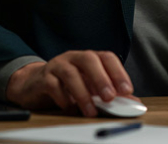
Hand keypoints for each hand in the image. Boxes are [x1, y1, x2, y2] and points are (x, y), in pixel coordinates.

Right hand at [5, 50, 133, 116]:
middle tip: (110, 98)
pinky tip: (70, 109)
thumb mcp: (90, 87)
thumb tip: (133, 104)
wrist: (35, 83)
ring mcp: (58, 65)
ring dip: (82, 93)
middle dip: (101, 79)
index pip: (107, 58)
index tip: (127, 91)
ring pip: (70, 73)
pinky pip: (52, 85)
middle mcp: (74, 57)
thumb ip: (110, 93)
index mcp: (90, 57)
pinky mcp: (43, 78)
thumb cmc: (68, 84)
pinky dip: (63, 98)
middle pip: (89, 60)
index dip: (119, 73)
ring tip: (91, 111)